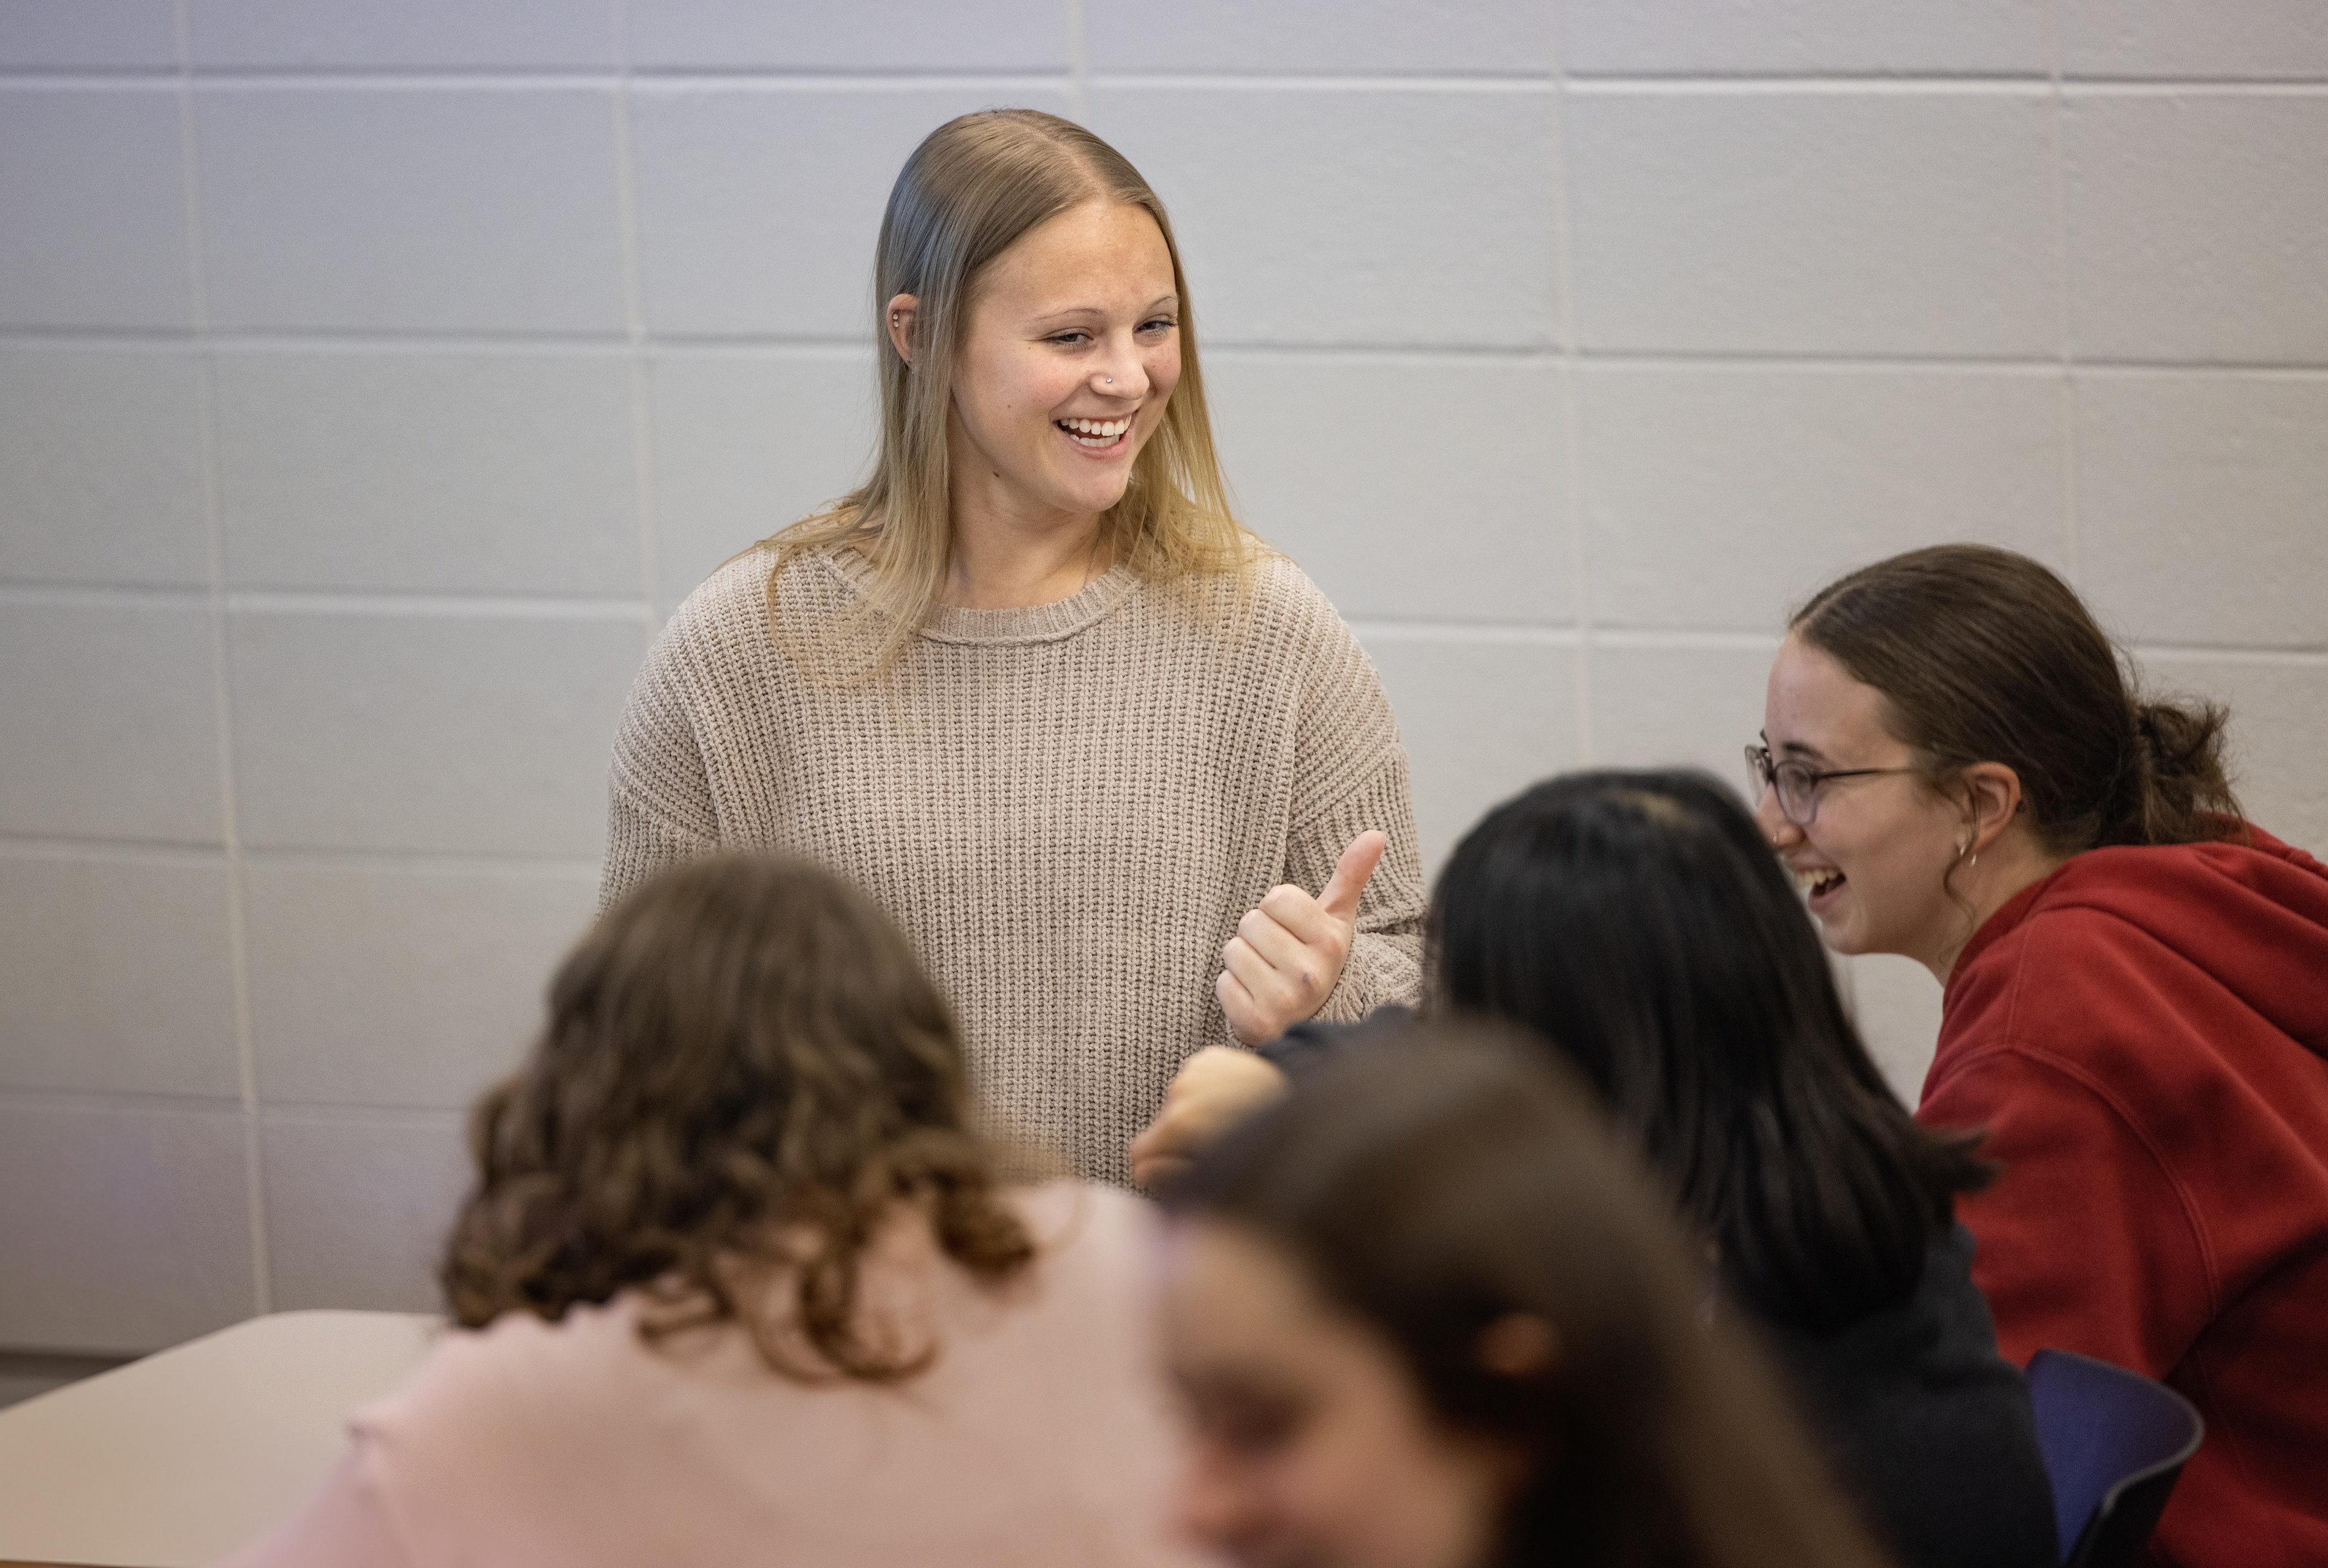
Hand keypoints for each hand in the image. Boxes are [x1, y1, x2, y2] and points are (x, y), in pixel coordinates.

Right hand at [1128, 1046, 1290, 1192]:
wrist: (1302, 1100)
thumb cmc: (1262, 1145)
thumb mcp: (1216, 1173)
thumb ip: (1170, 1176)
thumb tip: (1141, 1173)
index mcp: (1179, 1124)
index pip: (1139, 1151)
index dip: (1155, 1166)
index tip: (1178, 1170)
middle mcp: (1181, 1091)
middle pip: (1161, 1127)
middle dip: (1178, 1140)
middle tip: (1214, 1146)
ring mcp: (1195, 1070)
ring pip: (1178, 1103)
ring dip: (1193, 1115)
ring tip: (1228, 1122)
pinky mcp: (1209, 1057)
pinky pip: (1193, 1082)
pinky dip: (1205, 1093)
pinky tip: (1231, 1101)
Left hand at [1217, 831, 1385, 1046]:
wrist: (1309, 1021)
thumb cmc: (1316, 959)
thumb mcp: (1336, 919)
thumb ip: (1351, 876)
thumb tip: (1376, 834)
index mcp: (1329, 942)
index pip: (1276, 897)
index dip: (1278, 911)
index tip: (1292, 932)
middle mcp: (1309, 974)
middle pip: (1251, 921)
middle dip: (1258, 935)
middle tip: (1277, 956)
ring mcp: (1283, 1001)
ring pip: (1233, 950)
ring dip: (1242, 960)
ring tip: (1266, 975)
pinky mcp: (1256, 1022)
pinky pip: (1222, 983)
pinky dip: (1232, 988)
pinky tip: (1255, 996)